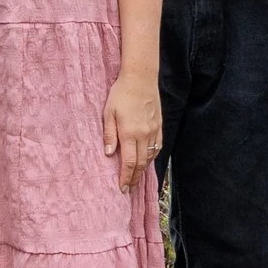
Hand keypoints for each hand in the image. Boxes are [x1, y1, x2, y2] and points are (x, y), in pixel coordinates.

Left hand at [103, 70, 162, 188]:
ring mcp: (153, 131)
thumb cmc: (121, 94)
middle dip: (135, 178)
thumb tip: (108, 154)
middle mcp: (144, 135)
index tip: (123, 189)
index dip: (126, 178)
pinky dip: (151, 157)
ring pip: (150, 157)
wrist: (141, 78)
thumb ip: (109, 135)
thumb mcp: (108, 113)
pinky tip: (146, 160)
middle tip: (130, 189)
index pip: (129, 162)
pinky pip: (157, 147)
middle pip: (140, 163)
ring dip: (143, 169)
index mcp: (129, 133)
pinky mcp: (159, 126)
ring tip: (136, 178)